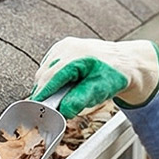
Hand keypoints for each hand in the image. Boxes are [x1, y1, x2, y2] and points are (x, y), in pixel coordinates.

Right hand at [33, 37, 158, 117]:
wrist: (125, 63)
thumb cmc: (114, 75)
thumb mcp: (98, 91)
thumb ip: (78, 101)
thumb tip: (61, 112)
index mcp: (77, 55)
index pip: (50, 77)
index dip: (41, 95)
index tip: (33, 109)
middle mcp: (67, 47)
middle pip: (44, 74)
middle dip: (43, 93)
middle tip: (46, 110)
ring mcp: (64, 46)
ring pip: (44, 71)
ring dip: (46, 86)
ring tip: (55, 100)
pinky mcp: (62, 49)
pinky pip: (48, 67)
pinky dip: (50, 79)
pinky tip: (60, 87)